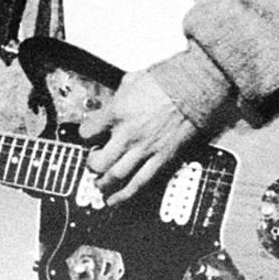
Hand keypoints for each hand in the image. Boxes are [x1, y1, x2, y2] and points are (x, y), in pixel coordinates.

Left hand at [77, 69, 198, 205]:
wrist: (194, 87)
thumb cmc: (167, 80)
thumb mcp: (133, 79)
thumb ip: (119, 96)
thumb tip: (113, 103)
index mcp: (117, 112)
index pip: (87, 131)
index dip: (85, 134)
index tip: (88, 135)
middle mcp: (127, 134)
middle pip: (98, 161)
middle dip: (92, 165)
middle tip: (92, 163)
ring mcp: (144, 149)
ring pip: (116, 176)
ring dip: (104, 183)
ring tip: (100, 184)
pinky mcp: (161, 158)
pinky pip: (140, 182)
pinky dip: (126, 194)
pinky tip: (116, 200)